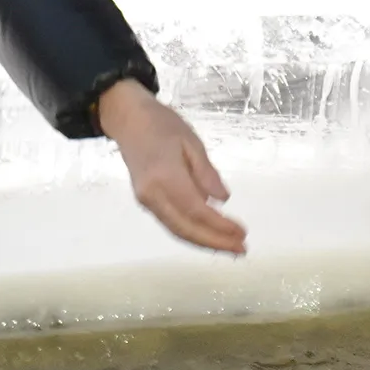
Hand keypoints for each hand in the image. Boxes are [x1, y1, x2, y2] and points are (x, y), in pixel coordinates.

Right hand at [96, 79, 247, 253]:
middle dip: (214, 242)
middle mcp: (152, 195)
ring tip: (231, 247)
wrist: (128, 120)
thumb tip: (223, 200)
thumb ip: (206, 173)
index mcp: (165, 177)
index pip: (196, 210)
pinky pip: (171, 222)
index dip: (220, 226)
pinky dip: (192, 232)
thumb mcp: (192, 142)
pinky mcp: (146, 201)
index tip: (242, 233)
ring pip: (177, 230)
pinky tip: (210, 234)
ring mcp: (146, 200)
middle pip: (185, 228)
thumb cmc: (163, 125)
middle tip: (241, 249)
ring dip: (204, 241)